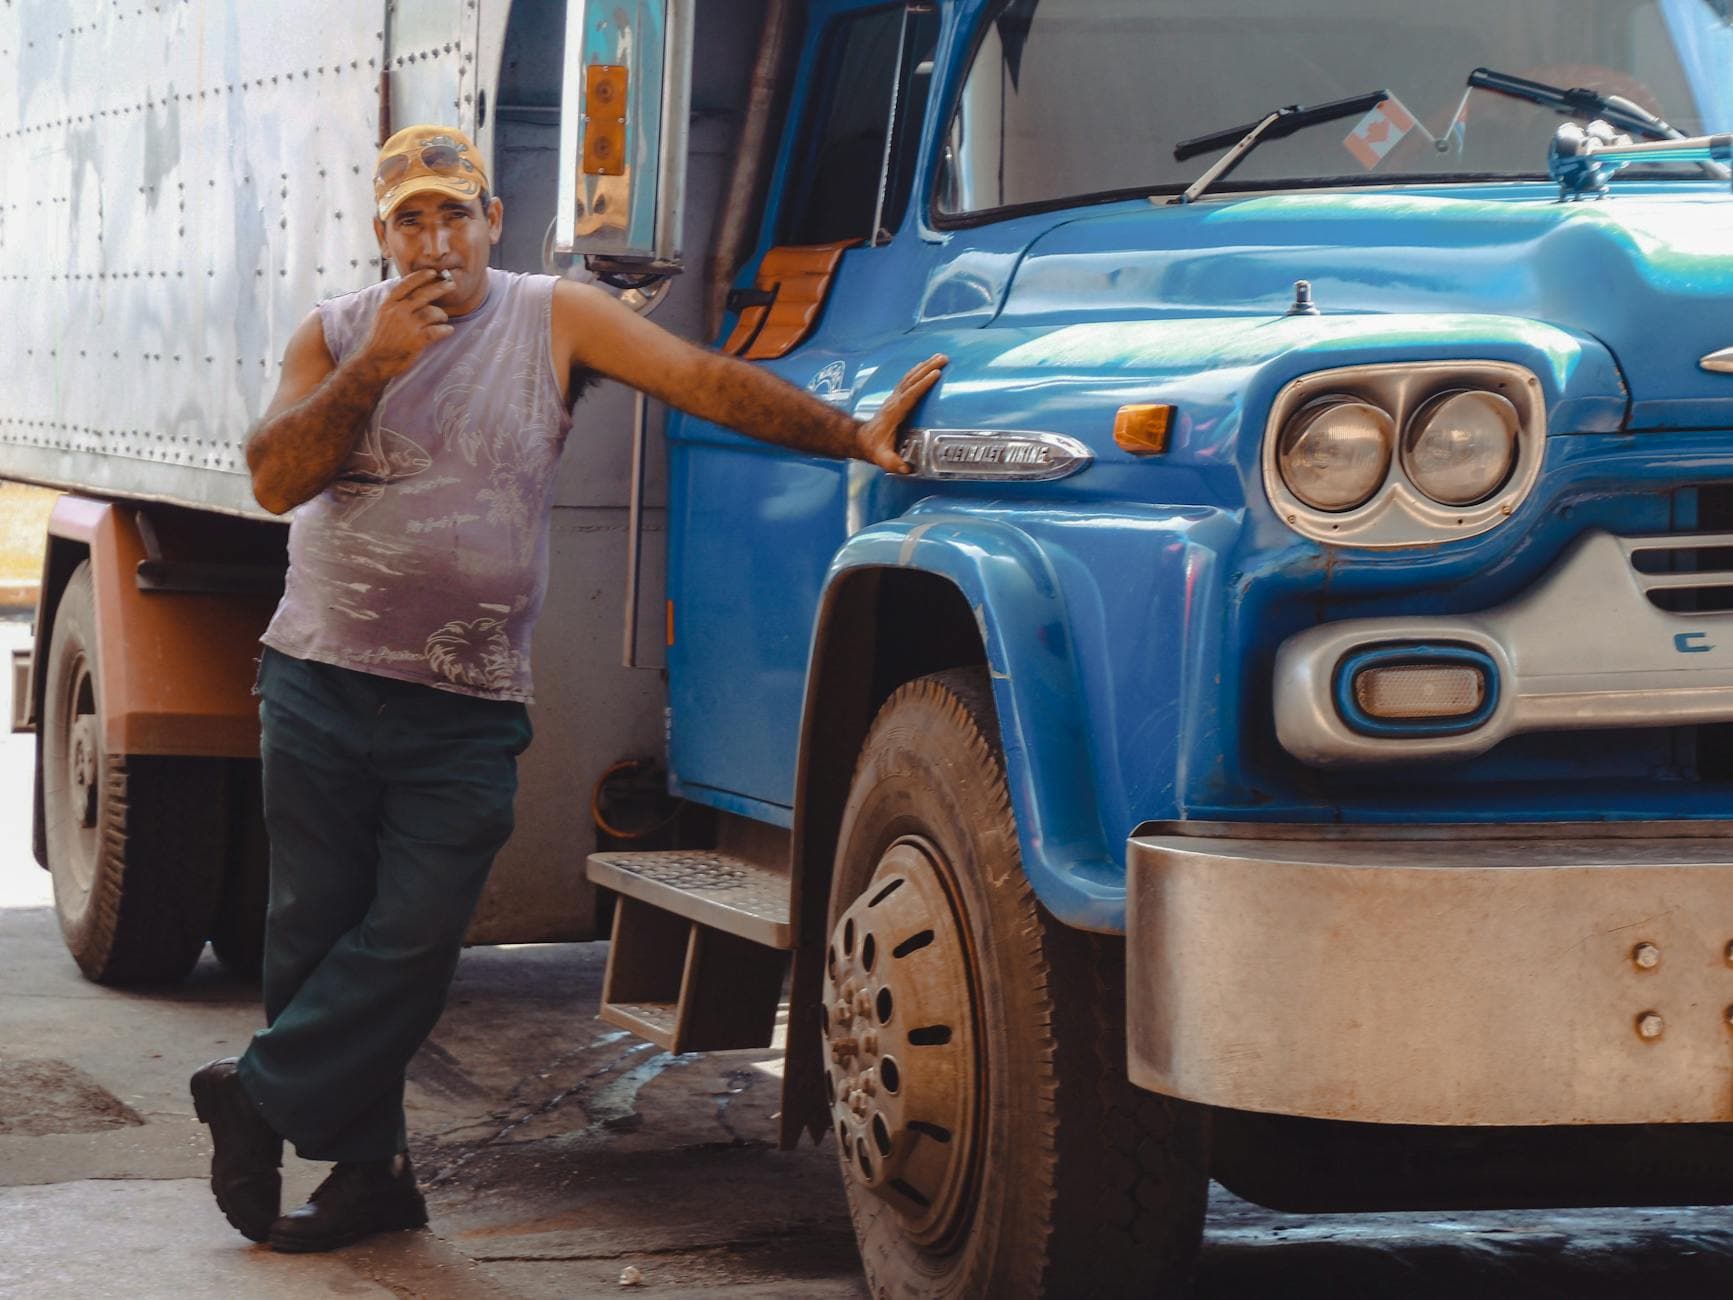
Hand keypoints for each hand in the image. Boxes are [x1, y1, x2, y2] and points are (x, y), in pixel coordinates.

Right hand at [359, 270, 455, 376]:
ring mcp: (408, 326)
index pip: (406, 285)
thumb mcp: (382, 316)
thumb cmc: (380, 339)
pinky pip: (438, 330)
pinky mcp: (417, 340)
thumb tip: (413, 293)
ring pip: (433, 312)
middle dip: (440, 288)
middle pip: (423, 295)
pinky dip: (446, 330)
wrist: (374, 361)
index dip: (420, 277)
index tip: (432, 272)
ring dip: (442, 315)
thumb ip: (396, 304)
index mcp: (389, 304)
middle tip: (451, 285)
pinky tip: (448, 330)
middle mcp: (398, 312)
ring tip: (443, 319)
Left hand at [856, 354, 946, 473]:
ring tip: (941, 356)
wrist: (862, 440)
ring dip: (925, 365)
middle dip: (928, 368)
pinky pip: (909, 379)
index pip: (910, 395)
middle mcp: (895, 401)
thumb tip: (905, 468)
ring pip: (911, 377)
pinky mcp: (897, 397)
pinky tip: (928, 364)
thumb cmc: (874, 448)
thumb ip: (893, 462)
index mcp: (894, 413)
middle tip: (944, 359)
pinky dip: (919, 370)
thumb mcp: (883, 458)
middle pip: (912, 380)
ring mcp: (895, 397)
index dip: (923, 384)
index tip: (936, 374)